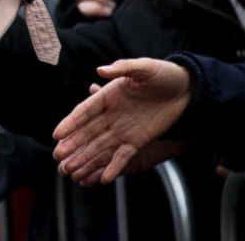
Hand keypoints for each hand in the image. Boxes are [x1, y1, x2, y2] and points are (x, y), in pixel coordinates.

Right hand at [52, 58, 192, 184]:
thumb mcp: (143, 68)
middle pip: (88, 132)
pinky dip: (114, 166)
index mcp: (109, 96)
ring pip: (101, 146)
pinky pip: (123, 156)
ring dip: (86, 158)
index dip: (70, 123)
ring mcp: (124, 128)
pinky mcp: (139, 140)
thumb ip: (122, 68)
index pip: (85, 111)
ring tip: (71, 170)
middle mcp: (112, 114)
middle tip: (58, 157)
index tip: (57, 135)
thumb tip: (100, 70)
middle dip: (73, 145)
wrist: (186, 89)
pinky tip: (103, 177)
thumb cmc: (163, 74)